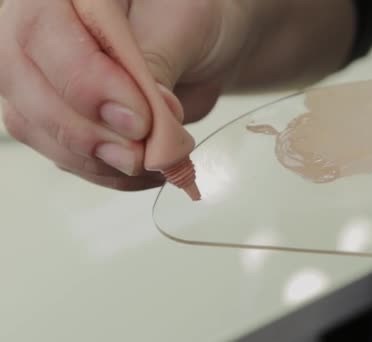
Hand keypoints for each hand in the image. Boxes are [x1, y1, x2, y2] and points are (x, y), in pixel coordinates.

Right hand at [0, 0, 250, 189]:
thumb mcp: (184, 29)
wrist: (207, 47)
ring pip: (33, 123)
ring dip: (93, 157)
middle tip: (140, 151)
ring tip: (149, 161)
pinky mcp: (59, 115)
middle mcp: (42, 27)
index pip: (41, 26)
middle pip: (22, 79)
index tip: (137, 120)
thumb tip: (131, 121)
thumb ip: (152, 68)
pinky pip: (60, 152)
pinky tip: (142, 171)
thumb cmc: (197, 21)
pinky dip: (103, 171)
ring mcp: (43, 74)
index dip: (83, 79)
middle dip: (85, 129)